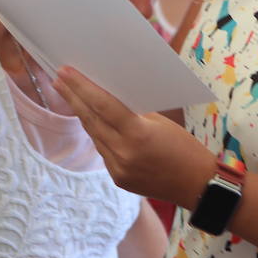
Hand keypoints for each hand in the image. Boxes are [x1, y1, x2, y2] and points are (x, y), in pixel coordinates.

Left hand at [52, 66, 214, 204]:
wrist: (199, 186)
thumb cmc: (185, 148)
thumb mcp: (160, 122)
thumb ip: (131, 112)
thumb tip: (105, 96)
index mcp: (138, 135)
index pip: (102, 105)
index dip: (81, 87)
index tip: (65, 71)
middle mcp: (124, 154)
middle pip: (91, 119)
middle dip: (73, 97)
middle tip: (59, 78)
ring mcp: (119, 169)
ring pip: (94, 135)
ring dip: (82, 114)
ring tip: (69, 95)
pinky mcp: (119, 179)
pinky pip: (102, 150)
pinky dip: (97, 133)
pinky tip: (89, 119)